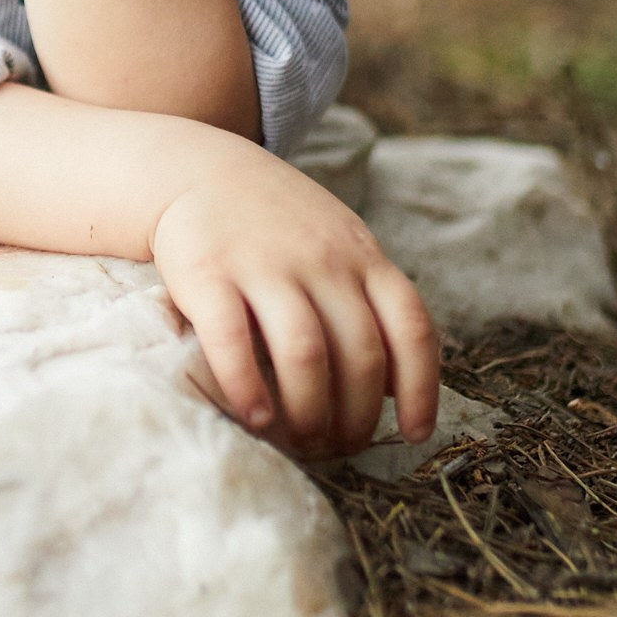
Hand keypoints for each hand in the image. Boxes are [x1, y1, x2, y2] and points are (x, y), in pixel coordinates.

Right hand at [150, 138, 441, 458]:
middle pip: (360, 354)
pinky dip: (248, 388)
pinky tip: (255, 417)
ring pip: (306, 354)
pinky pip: (233, 341)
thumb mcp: (340, 245)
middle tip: (339, 447)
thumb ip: (369, 303)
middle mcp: (323, 261)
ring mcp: (266, 265)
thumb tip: (397, 387)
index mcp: (363, 257)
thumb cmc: (275, 224)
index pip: (412, 328)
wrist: (195, 169)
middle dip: (355, 416)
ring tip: (302, 440)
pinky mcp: (208, 273)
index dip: (421, 389)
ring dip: (309, 412)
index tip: (413, 434)